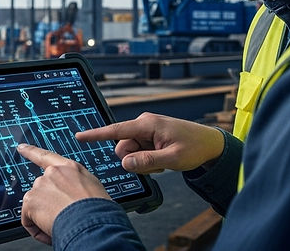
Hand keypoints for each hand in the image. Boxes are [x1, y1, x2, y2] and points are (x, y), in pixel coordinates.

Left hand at [16, 142, 111, 244]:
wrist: (92, 222)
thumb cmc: (99, 211)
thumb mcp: (93, 189)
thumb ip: (76, 186)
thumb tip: (73, 197)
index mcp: (71, 168)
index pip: (47, 157)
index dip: (32, 151)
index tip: (21, 148)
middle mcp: (53, 173)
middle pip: (41, 189)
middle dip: (47, 204)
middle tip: (62, 217)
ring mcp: (41, 185)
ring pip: (36, 206)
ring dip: (44, 218)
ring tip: (62, 225)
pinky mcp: (31, 200)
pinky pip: (28, 220)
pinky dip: (37, 230)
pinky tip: (51, 231)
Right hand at [75, 112, 223, 172]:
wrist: (210, 145)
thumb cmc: (195, 148)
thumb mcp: (172, 159)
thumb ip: (147, 161)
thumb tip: (125, 163)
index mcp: (147, 124)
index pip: (115, 130)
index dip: (96, 135)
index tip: (79, 136)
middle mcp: (143, 124)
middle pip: (122, 147)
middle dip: (133, 159)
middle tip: (156, 165)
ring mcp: (146, 131)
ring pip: (130, 152)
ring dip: (142, 161)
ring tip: (162, 162)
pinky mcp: (149, 138)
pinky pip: (138, 152)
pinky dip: (147, 160)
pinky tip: (162, 160)